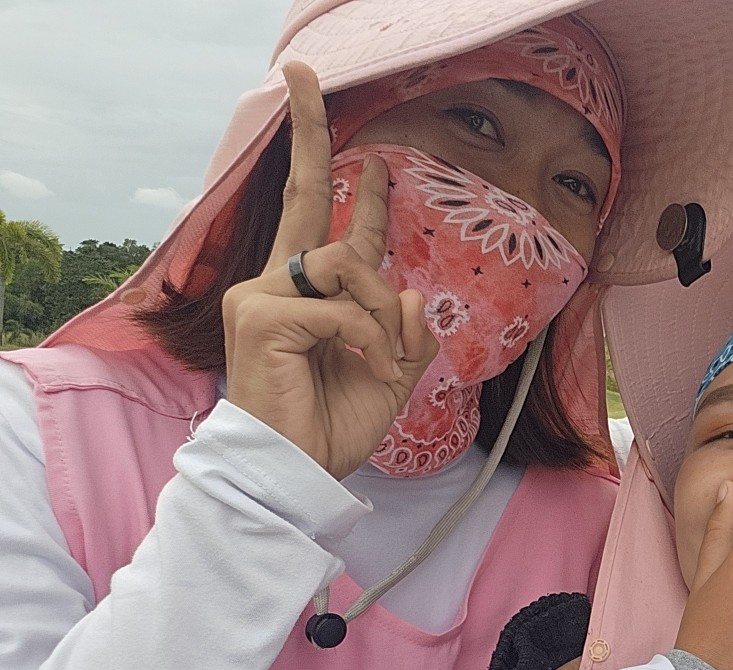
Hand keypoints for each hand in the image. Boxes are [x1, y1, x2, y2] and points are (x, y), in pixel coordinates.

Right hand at [221, 62, 439, 478]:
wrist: (297, 474)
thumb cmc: (333, 429)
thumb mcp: (392, 378)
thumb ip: (405, 333)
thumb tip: (410, 287)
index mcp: (311, 296)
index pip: (329, 226)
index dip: (349, 184)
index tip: (368, 148)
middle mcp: (280, 285)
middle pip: (302, 194)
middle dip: (310, 132)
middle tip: (303, 71)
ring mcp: (263, 296)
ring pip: (347, 265)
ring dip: (381, 312)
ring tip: (382, 358)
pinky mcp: (261, 317)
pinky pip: (340, 307)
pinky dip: (368, 339)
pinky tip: (367, 367)